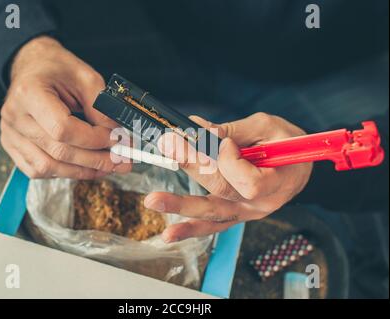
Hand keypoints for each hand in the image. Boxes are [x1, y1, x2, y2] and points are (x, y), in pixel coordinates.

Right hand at [0, 36, 130, 178]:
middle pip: (58, 151)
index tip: (117, 139)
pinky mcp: (13, 146)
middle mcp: (14, 116)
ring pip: (48, 167)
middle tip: (122, 161)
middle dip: (95, 159)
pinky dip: (64, 173)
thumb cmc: (57, 69)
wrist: (32, 67)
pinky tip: (85, 167)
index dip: (94, 139)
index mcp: (29, 93)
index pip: (62, 128)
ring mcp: (10, 134)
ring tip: (108, 166)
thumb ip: (100, 107)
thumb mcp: (85, 77)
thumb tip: (116, 137)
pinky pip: (38, 170)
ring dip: (83, 171)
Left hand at [144, 112, 312, 241]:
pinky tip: (170, 233)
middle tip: (169, 147)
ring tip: (154, 200)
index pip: (248, 181)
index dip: (231, 161)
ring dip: (180, 205)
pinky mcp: (233, 214)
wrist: (297, 167)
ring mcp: (245, 212)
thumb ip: (233, 130)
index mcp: (278, 183)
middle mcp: (260, 204)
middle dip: (192, 167)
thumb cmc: (287, 144)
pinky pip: (212, 225)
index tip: (225, 141)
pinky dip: (190, 228)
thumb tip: (196, 127)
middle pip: (222, 192)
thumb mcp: (267, 127)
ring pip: (212, 213)